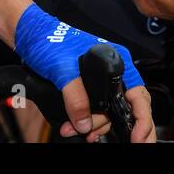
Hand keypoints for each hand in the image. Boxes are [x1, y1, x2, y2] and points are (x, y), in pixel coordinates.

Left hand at [13, 3, 155, 141]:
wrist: (31, 36)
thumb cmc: (49, 40)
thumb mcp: (63, 69)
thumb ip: (75, 96)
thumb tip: (84, 122)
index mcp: (117, 60)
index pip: (139, 95)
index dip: (142, 119)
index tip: (136, 137)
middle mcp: (114, 71)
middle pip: (127, 108)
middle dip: (115, 126)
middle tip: (97, 135)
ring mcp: (102, 81)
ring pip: (110, 113)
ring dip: (96, 126)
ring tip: (79, 131)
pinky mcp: (89, 89)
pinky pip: (98, 111)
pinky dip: (90, 123)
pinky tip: (81, 129)